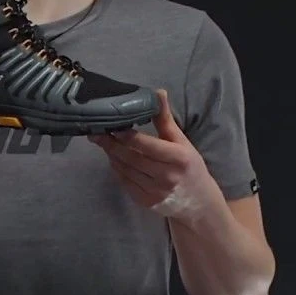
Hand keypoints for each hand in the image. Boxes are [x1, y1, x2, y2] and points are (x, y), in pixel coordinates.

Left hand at [90, 90, 220, 223]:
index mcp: (178, 158)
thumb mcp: (182, 141)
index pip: (146, 145)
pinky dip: (117, 169)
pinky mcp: (146, 202)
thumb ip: (166, 119)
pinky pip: (125, 183)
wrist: (198, 202)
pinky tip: (114, 158)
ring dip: (112, 155)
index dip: (126, 136)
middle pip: (131, 158)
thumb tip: (158, 92)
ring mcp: (155, 192)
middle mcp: (167, 176)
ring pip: (126, 170)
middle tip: (97, 133)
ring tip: (103, 143)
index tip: (112, 126)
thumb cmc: (189, 166)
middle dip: (111, 144)